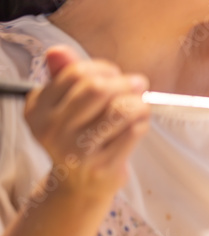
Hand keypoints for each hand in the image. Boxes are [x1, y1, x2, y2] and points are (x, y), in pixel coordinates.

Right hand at [24, 47, 150, 197]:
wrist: (80, 184)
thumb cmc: (79, 136)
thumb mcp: (66, 105)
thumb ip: (64, 76)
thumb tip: (57, 51)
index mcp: (38, 109)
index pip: (76, 73)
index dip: (105, 69)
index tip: (115, 75)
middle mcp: (52, 131)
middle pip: (99, 89)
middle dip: (125, 83)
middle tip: (137, 85)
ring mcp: (76, 151)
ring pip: (121, 109)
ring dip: (139, 103)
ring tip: (140, 106)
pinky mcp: (102, 167)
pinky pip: (134, 131)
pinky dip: (143, 123)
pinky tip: (137, 126)